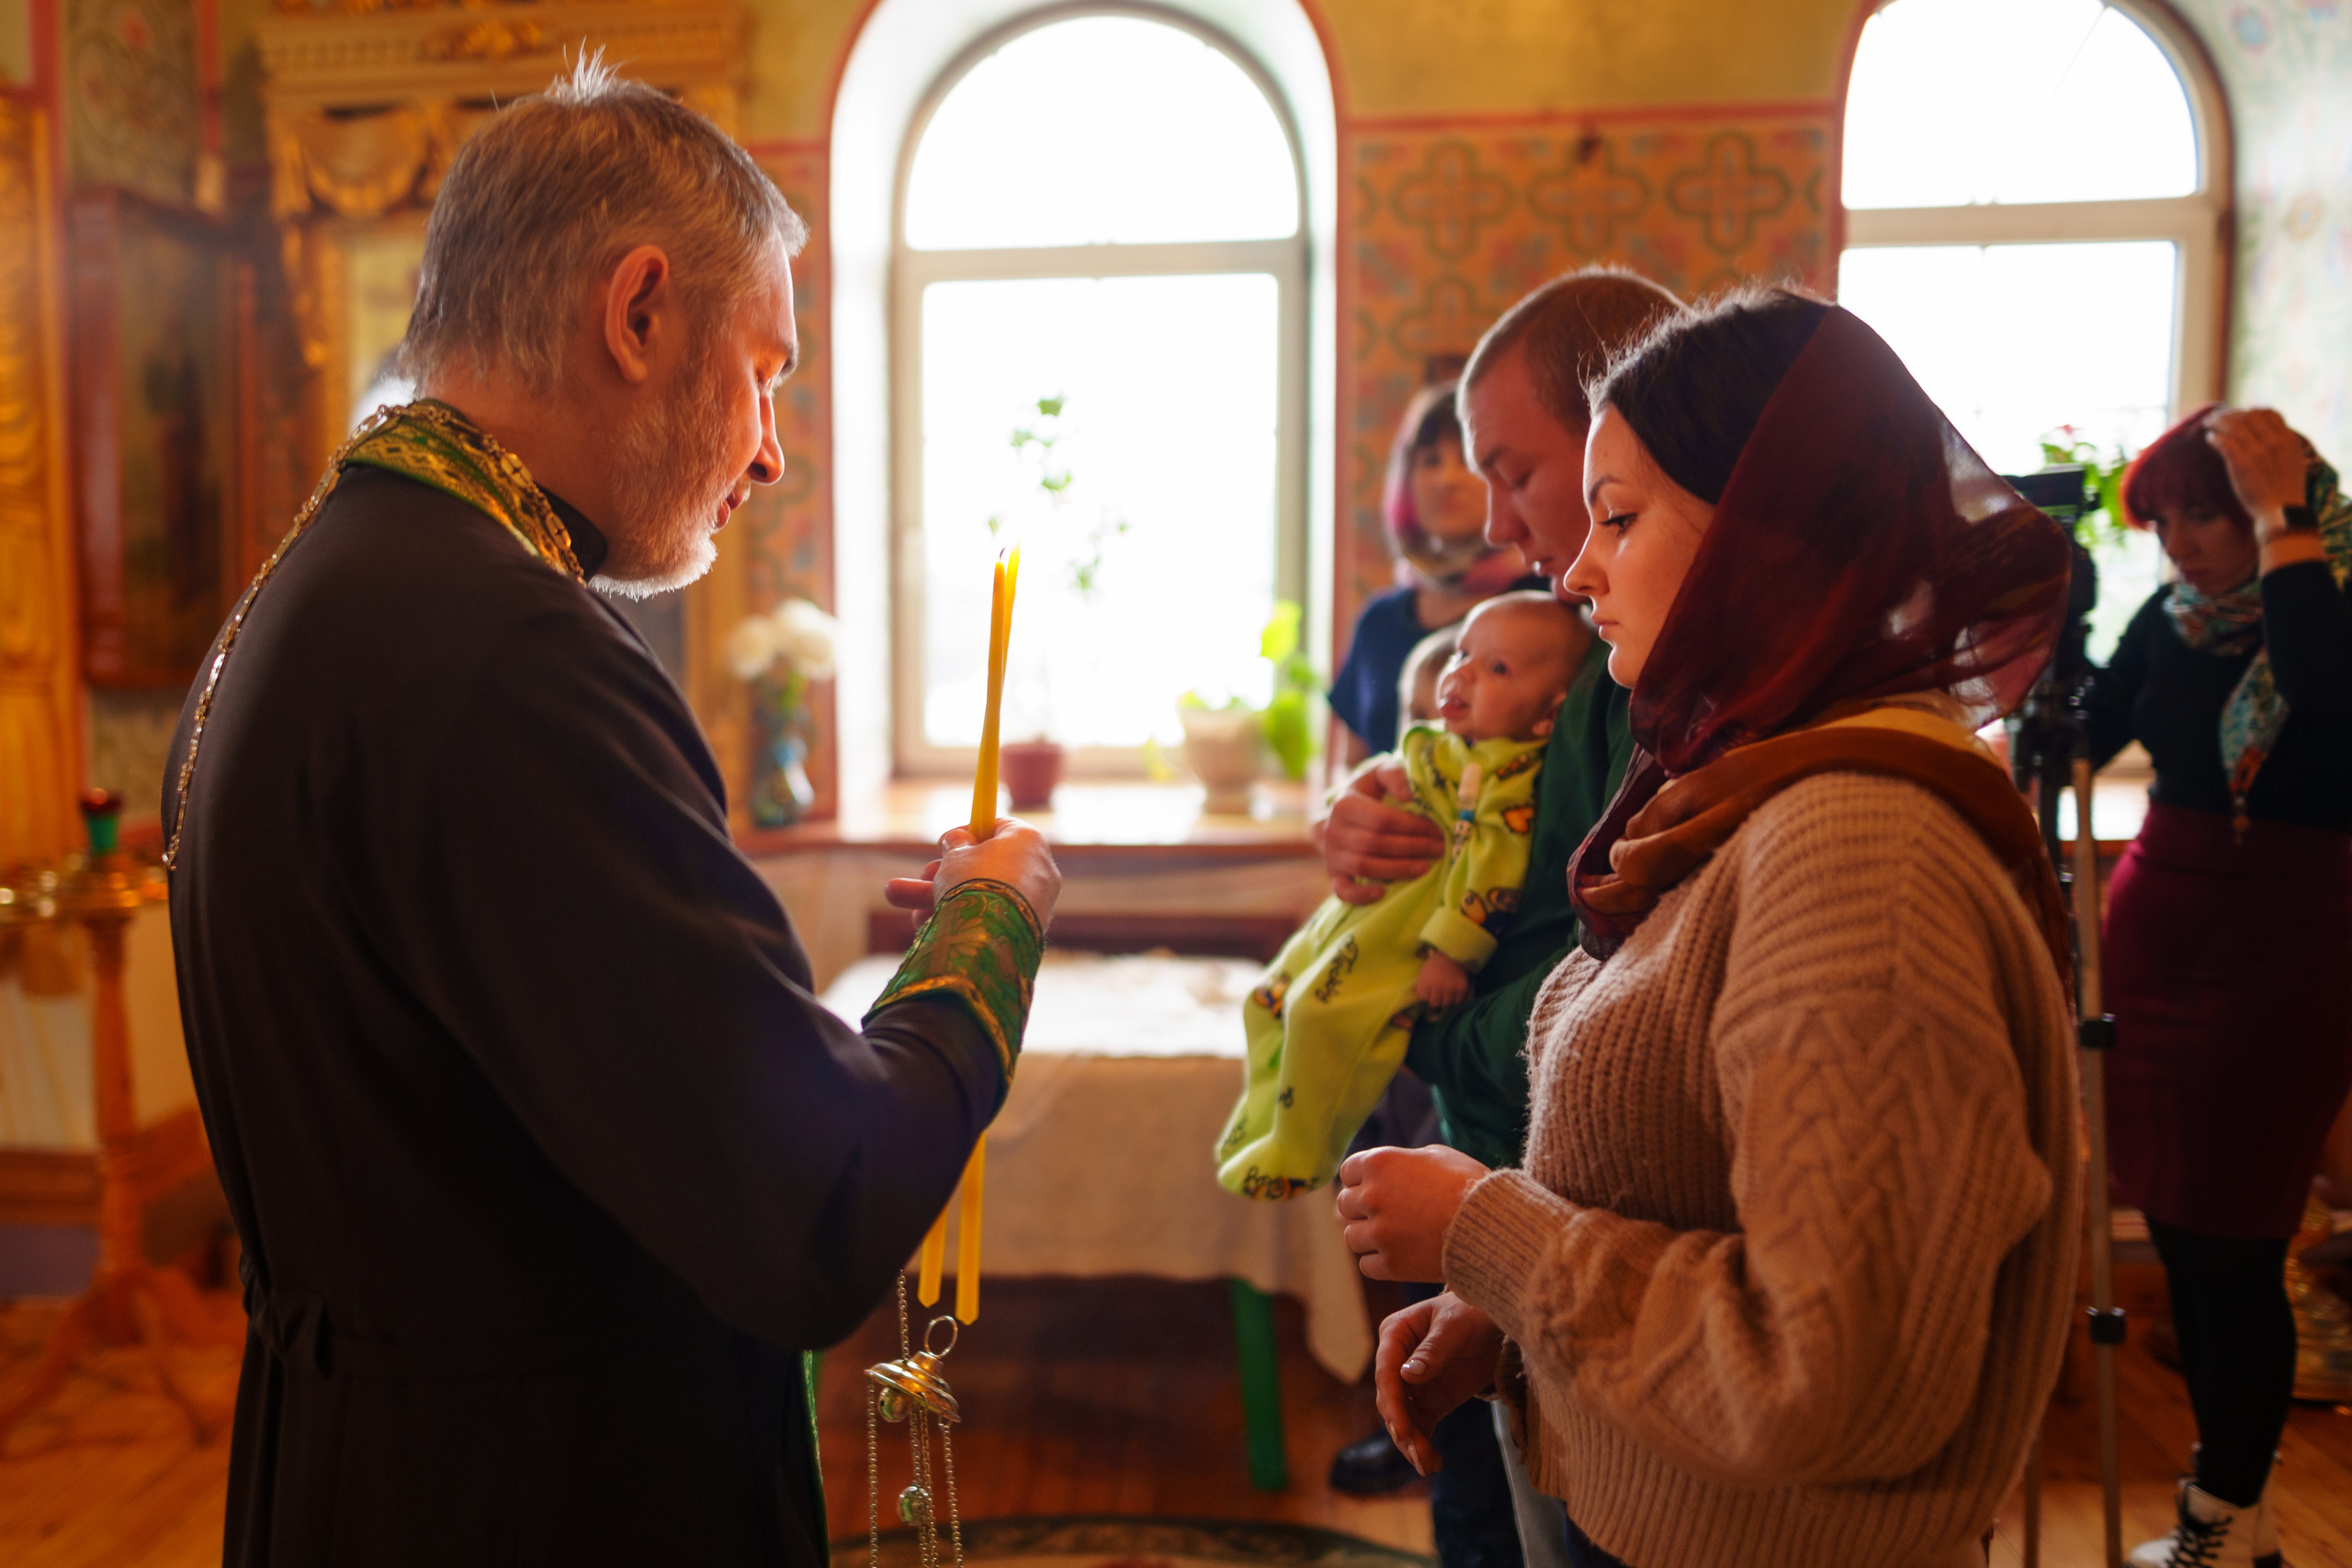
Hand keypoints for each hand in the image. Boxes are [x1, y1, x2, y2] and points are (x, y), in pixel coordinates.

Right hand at [883, 819, 1061, 928]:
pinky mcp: (1025, 930)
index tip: (945, 842)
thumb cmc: (974, 882)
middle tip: (919, 875)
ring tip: (899, 902)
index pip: (1000, 827)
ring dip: (937, 897)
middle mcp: (1037, 869)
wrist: (992, 936)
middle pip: (985, 866)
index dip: (969, 833)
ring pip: (980, 895)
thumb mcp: (956, 856)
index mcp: (1027, 839)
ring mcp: (1034, 903)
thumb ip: (957, 845)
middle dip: (943, 872)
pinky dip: (960, 920)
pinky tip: (925, 928)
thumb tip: (958, 840)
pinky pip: (989, 918)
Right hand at [1316, 758, 1440, 905]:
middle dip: (1413, 848)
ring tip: (1426, 867)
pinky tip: (1382, 893)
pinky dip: (1360, 896)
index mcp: (1344, 804)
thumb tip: (1410, 794)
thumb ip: (1394, 775)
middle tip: (1440, 849)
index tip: (1438, 830)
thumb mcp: (1379, 775)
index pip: (1383, 820)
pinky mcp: (1333, 874)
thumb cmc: (1368, 793)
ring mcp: (1330, 855)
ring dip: (1398, 869)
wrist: (1341, 814)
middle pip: (1376, 844)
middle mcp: (1332, 830)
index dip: (1413, 827)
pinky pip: (1342, 890)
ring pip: (1365, 866)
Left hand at [1334, 1144, 1488, 1280]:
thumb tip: (1380, 1172)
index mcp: (1379, 1163)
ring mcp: (1379, 1233)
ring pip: (1352, 1237)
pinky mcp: (1390, 1265)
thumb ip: (1401, 1161)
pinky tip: (1401, 1255)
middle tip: (1389, 1214)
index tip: (1378, 1189)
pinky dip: (1380, 1262)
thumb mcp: (1435, 1156)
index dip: (1362, 1181)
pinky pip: (1367, 1265)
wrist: (1492, 1226)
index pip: (1348, 1172)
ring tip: (1396, 1236)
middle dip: (1363, 1209)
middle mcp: (1372, 1196)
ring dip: (1369, 1237)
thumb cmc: (1469, 1185)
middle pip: (1345, 1205)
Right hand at [1374, 1292, 1502, 1474]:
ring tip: (1427, 1464)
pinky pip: (1422, 1426)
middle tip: (1418, 1454)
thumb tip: (1408, 1376)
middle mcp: (1398, 1361)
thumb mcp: (1456, 1326)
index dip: (1392, 1403)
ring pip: (1404, 1419)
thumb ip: (1433, 1351)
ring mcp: (1414, 1384)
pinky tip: (1435, 1463)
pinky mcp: (1432, 1400)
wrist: (1499, 1321)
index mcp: (1395, 1334)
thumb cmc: (1473, 1311)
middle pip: (1391, 1400)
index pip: (1386, 1372)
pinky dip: (1425, 1446)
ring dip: (1412, 1443)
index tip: (1403, 1430)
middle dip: (1403, 1429)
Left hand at [1415, 951, 1470, 1007]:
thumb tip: (1416, 994)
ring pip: (1446, 1004)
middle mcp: (1437, 986)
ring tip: (1448, 994)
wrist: (1455, 952)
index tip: (1429, 991)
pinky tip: (1456, 993)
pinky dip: (1457, 999)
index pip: (1422, 997)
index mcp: (1425, 980)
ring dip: (1446, 1000)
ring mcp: (1450, 988)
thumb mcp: (1425, 969)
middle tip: (1439, 994)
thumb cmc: (1437, 960)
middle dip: (1436, 999)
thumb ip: (1420, 983)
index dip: (1426, 995)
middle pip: (1434, 1003)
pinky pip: (1458, 1001)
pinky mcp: (1462, 988)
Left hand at [2206, 407, 2311, 523]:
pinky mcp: (2241, 463)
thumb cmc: (2285, 489)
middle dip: (2230, 414)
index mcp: (2288, 439)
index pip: (2268, 413)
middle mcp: (2273, 441)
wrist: (2281, 510)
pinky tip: (2209, 439)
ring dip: (2218, 422)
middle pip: (2248, 416)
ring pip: (2234, 426)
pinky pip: (2224, 442)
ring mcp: (2257, 451)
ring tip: (2208, 424)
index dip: (2250, 411)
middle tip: (2216, 416)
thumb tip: (2266, 434)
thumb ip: (2281, 445)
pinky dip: (2215, 437)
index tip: (2239, 415)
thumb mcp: (2293, 460)